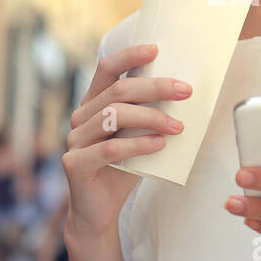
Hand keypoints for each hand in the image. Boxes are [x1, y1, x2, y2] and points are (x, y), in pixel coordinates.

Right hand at [62, 43, 188, 241]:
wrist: (99, 211)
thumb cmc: (122, 169)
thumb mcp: (138, 136)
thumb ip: (149, 115)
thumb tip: (184, 93)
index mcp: (94, 103)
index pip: (106, 68)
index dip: (129, 56)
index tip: (156, 49)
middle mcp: (81, 116)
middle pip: (118, 91)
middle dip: (156, 87)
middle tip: (185, 91)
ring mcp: (75, 139)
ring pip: (114, 116)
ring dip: (151, 117)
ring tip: (178, 127)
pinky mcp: (75, 163)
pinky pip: (109, 148)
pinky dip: (138, 144)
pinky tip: (159, 145)